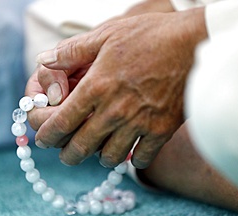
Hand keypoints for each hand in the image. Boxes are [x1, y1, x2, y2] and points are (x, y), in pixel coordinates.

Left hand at [28, 8, 206, 167]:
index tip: (43, 139)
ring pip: (109, 158)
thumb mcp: (106, 35)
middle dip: (68, 155)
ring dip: (100, 157)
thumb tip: (43, 60)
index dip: (45, 136)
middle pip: (80, 148)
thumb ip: (71, 51)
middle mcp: (114, 111)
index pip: (60, 123)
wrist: (195, 43)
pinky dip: (132, 159)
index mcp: (96, 88)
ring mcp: (139, 124)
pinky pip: (141, 158)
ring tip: (99, 150)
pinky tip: (131, 150)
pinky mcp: (161, 131)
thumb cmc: (150, 35)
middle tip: (67, 153)